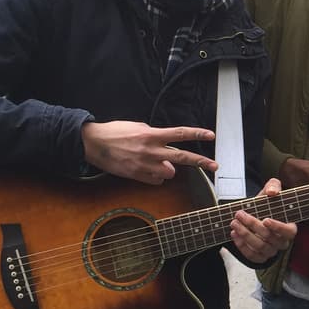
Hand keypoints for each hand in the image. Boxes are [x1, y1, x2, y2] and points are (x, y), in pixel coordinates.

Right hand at [82, 121, 216, 184]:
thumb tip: (166, 141)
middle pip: (182, 157)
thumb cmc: (115, 133)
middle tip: (215, 166)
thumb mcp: (138, 127)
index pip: (180, 134)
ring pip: (169, 172)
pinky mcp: (137, 176)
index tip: (211, 135)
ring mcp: (145, 165)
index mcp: (152, 135)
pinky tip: (146, 169)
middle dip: (201, 162)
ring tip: (156, 161)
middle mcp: (151, 151)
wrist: (93, 144)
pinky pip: (156, 181)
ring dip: (168, 168)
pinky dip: (155, 176)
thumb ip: (155, 135)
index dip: (197, 134)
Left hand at [229, 178, 297, 263]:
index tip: (265, 219)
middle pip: (268, 237)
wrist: (257, 214)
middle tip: (239, 214)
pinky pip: (252, 255)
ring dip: (244, 235)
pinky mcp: (260, 257)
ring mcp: (271, 251)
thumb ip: (274, 186)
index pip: (289, 231)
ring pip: (259, 247)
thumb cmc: (267, 203)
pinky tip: (234, 234)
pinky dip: (241, 246)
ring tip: (234, 223)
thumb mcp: (271, 190)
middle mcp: (282, 242)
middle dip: (252, 225)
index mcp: (289, 228)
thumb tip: (272, 192)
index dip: (278, 227)